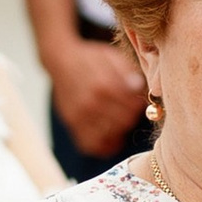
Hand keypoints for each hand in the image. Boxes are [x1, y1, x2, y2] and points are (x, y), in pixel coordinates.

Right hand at [48, 34, 149, 155]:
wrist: (61, 60)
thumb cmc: (91, 58)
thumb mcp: (112, 57)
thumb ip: (127, 72)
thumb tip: (138, 87)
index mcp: (104, 84)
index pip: (133, 106)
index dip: (139, 104)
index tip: (137, 99)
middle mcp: (91, 102)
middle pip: (124, 122)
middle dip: (132, 116)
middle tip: (129, 109)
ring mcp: (80, 115)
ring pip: (110, 135)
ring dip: (120, 130)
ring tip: (120, 120)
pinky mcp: (72, 123)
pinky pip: (91, 145)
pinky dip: (104, 145)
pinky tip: (111, 135)